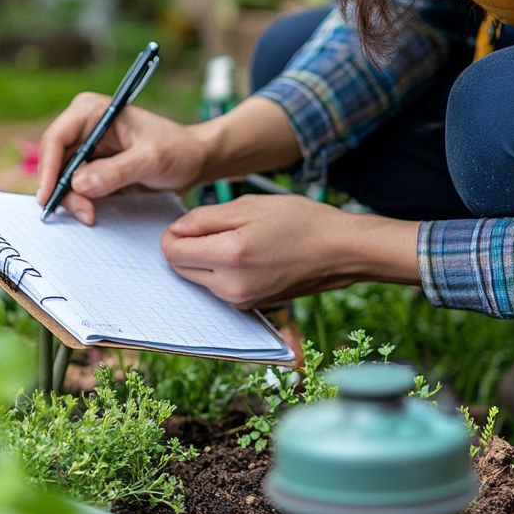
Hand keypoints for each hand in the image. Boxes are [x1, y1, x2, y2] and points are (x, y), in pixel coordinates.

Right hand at [36, 92, 208, 224]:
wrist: (194, 160)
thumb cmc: (177, 150)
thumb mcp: (150, 160)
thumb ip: (116, 172)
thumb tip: (78, 184)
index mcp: (91, 111)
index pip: (56, 138)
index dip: (48, 169)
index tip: (48, 197)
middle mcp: (83, 126)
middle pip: (55, 161)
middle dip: (62, 190)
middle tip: (82, 214)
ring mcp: (86, 147)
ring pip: (62, 178)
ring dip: (72, 199)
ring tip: (91, 215)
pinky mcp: (93, 166)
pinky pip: (75, 187)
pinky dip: (80, 201)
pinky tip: (93, 211)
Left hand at [161, 195, 421, 307]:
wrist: (341, 251)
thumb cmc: (300, 221)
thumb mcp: (248, 206)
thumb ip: (204, 218)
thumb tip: (175, 231)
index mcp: (229, 256)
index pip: (172, 252)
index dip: (173, 233)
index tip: (191, 222)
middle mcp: (230, 287)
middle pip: (181, 268)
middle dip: (189, 247)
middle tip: (219, 228)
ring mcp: (241, 301)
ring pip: (199, 279)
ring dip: (206, 260)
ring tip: (240, 240)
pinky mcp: (251, 307)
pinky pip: (220, 288)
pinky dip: (223, 272)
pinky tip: (249, 257)